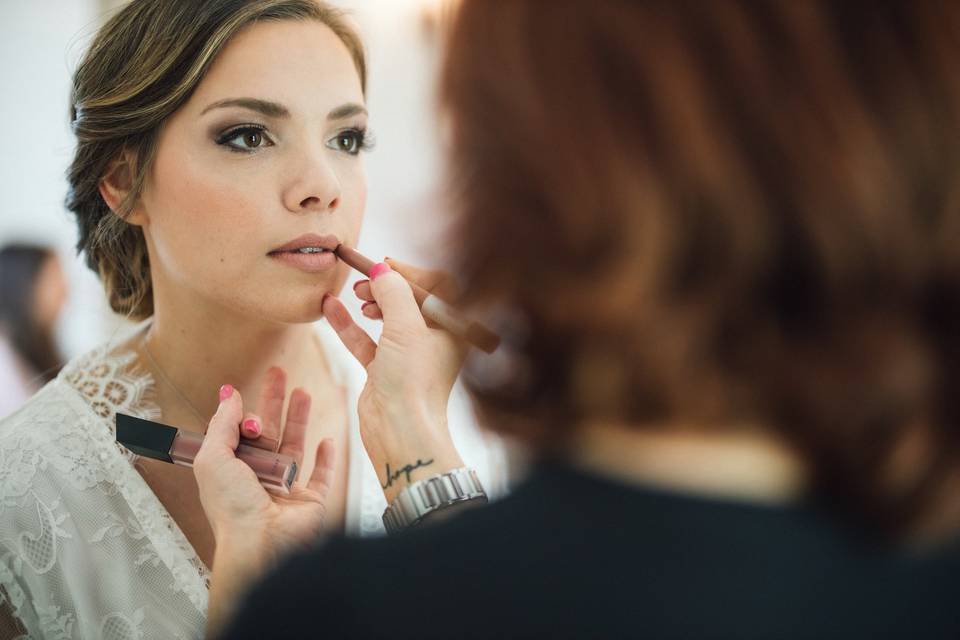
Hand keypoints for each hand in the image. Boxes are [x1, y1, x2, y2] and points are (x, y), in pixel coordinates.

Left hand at [194, 382, 334, 560]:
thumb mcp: (213, 458)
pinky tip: (327, 440)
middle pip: (269, 433)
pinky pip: (322, 476)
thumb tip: (228, 395)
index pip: (239, 435)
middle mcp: (259, 478)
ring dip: (299, 420)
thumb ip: (222, 424)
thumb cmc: (232, 507)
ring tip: (303, 392)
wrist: (260, 543)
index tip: (244, 399)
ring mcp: (286, 489)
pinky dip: (326, 458)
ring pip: (295, 447)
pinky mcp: (311, 500)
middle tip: (278, 375)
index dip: (242, 416)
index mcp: (232, 471)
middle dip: (274, 403)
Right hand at [322, 258, 465, 501]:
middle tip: (365, 282)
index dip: (412, 273)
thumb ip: (394, 293)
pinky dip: (349, 324)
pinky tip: (330, 306)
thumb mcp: (406, 328)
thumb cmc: (414, 383)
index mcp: (453, 329)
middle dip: (387, 286)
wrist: (400, 432)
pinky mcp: (384, 371)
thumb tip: (382, 269)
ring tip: (354, 295)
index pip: (439, 287)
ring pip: (387, 318)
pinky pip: (365, 340)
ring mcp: (408, 356)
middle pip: (410, 299)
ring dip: (370, 303)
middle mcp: (434, 340)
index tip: (386, 265)